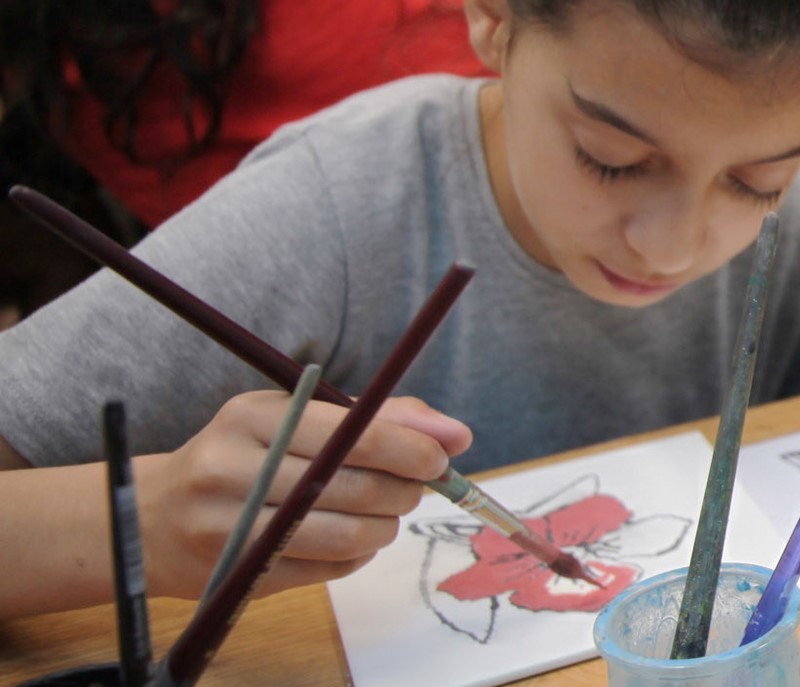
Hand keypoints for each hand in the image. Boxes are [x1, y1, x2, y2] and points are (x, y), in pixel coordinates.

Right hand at [140, 392, 471, 599]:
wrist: (152, 517)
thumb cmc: (244, 455)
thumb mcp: (294, 416)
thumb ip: (379, 417)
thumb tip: (457, 433)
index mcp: (250, 417)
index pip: (351, 432)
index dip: (410, 447)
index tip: (442, 456)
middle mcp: (231, 469)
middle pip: (352, 486)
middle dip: (403, 489)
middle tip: (416, 487)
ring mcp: (229, 527)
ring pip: (344, 533)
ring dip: (385, 527)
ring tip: (387, 515)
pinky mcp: (238, 574)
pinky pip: (326, 569)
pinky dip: (357, 555)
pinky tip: (355, 540)